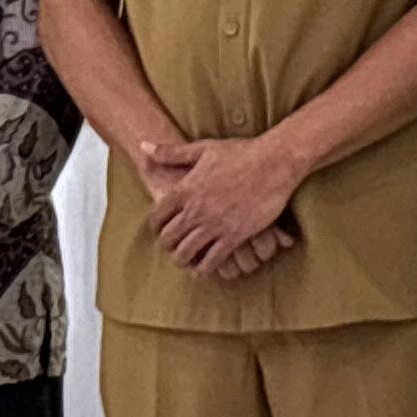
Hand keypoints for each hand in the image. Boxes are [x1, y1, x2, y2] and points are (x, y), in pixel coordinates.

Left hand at [147, 135, 300, 272]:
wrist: (274, 161)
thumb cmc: (240, 152)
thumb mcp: (203, 148)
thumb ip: (171, 152)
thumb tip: (142, 146)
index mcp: (187, 189)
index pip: (158, 215)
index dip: (156, 226)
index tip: (160, 229)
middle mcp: (197, 209)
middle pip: (169, 237)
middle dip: (167, 245)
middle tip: (171, 247)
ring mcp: (215, 224)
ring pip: (187, 252)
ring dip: (182, 259)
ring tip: (184, 260)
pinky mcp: (235, 235)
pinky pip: (212, 260)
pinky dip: (204, 269)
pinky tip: (203, 270)